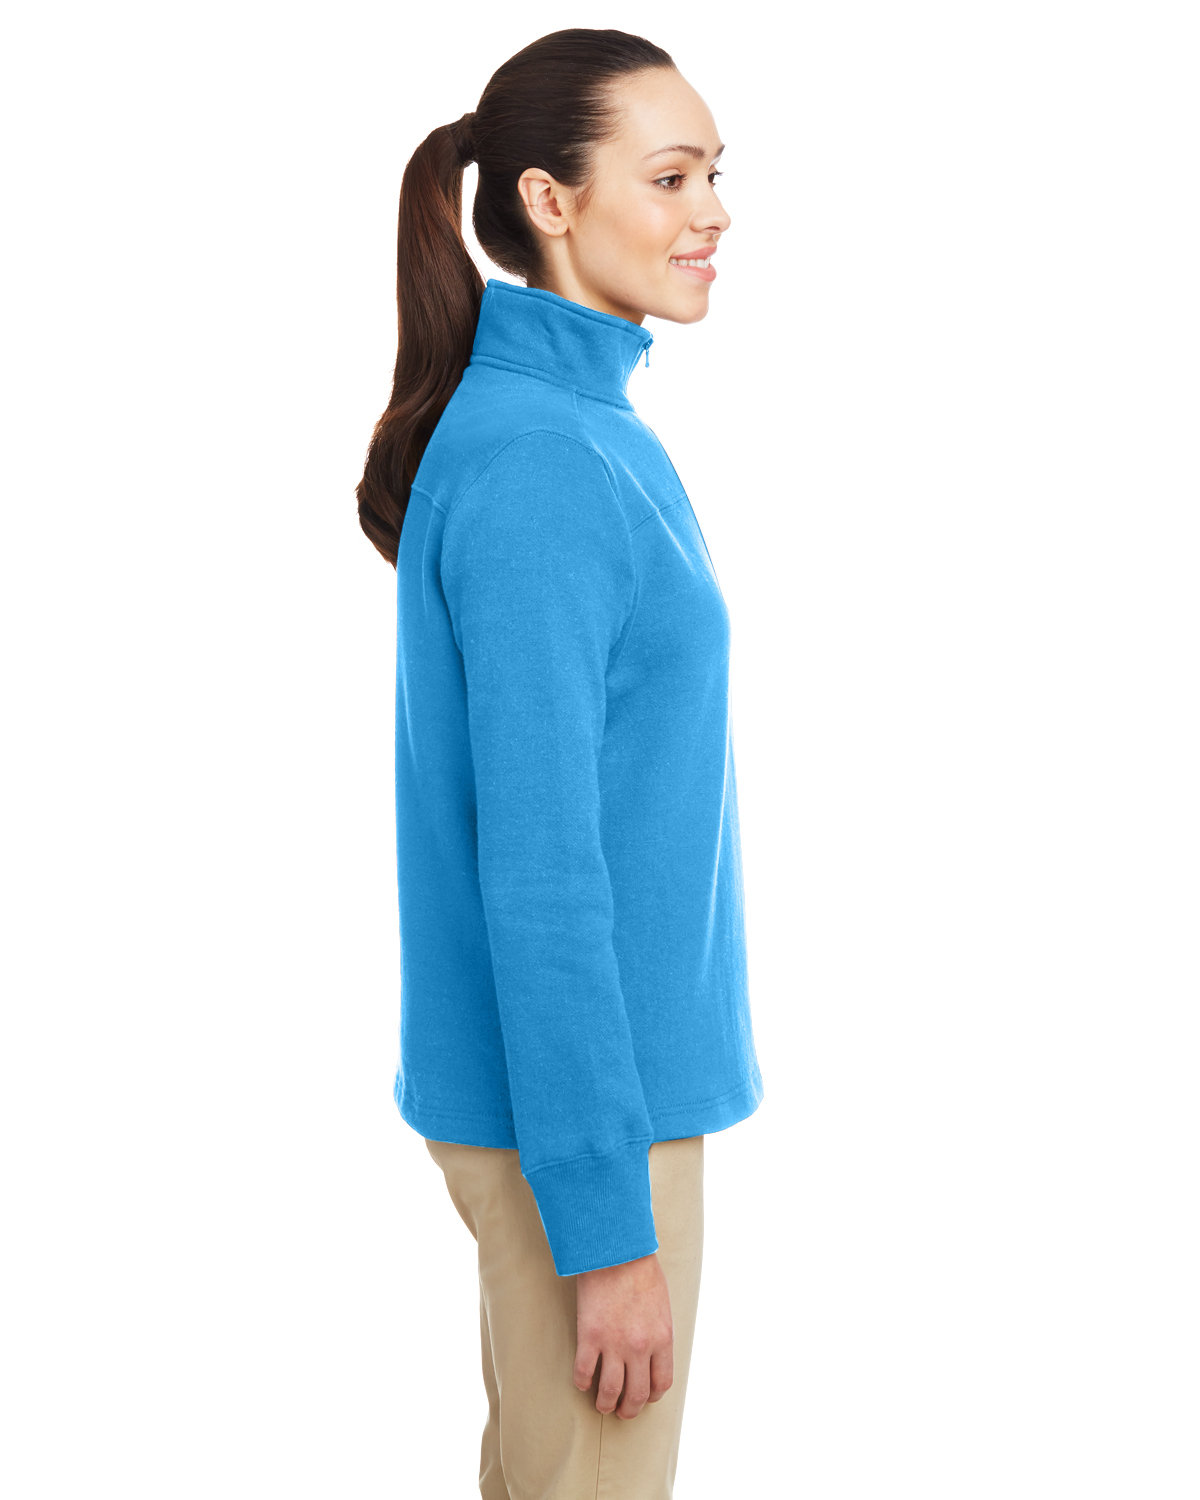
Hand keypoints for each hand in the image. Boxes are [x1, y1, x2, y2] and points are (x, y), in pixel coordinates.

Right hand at [573, 1251, 673, 1418]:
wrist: (616, 1249)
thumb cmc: (639, 1269)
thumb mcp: (661, 1303)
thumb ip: (658, 1330)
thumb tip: (653, 1350)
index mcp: (662, 1338)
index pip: (661, 1382)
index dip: (652, 1395)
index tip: (645, 1397)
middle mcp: (640, 1347)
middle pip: (637, 1394)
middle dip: (630, 1409)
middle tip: (622, 1412)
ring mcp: (614, 1344)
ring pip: (610, 1391)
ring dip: (606, 1403)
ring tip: (602, 1405)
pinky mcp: (590, 1336)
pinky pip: (585, 1372)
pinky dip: (582, 1382)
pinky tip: (582, 1382)